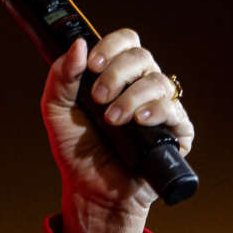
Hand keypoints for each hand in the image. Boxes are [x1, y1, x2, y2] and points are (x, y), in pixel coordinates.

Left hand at [40, 29, 195, 232]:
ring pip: (159, 82)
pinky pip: (177, 112)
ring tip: (113, 119)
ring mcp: (159, 108)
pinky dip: (157, 111)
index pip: (125, 43)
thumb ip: (61, 75)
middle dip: (117, 73)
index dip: (111, 46)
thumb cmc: (75, 148)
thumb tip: (79, 45)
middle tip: (98, 98)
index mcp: (115, 75)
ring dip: (132, 96)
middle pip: (142, 57)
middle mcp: (140, 86)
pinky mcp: (175, 133)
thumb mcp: (55, 109)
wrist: (89, 189)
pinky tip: (140, 121)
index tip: (92, 65)